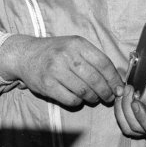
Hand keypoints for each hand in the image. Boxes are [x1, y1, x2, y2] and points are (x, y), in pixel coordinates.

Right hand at [0, 34, 122, 107]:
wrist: (26, 55)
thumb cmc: (55, 51)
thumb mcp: (74, 46)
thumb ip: (93, 59)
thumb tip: (116, 80)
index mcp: (77, 44)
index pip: (103, 63)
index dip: (114, 78)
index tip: (119, 88)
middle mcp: (66, 55)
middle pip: (95, 79)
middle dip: (106, 92)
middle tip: (109, 97)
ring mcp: (55, 70)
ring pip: (84, 91)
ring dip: (93, 98)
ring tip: (94, 98)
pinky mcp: (47, 85)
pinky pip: (70, 99)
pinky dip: (78, 102)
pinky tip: (78, 98)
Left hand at [114, 76, 145, 139]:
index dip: (142, 118)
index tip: (136, 101)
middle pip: (136, 128)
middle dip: (127, 108)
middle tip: (128, 88)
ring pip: (126, 127)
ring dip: (120, 108)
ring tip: (122, 90)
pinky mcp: (137, 120)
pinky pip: (123, 120)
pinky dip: (118, 107)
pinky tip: (120, 92)